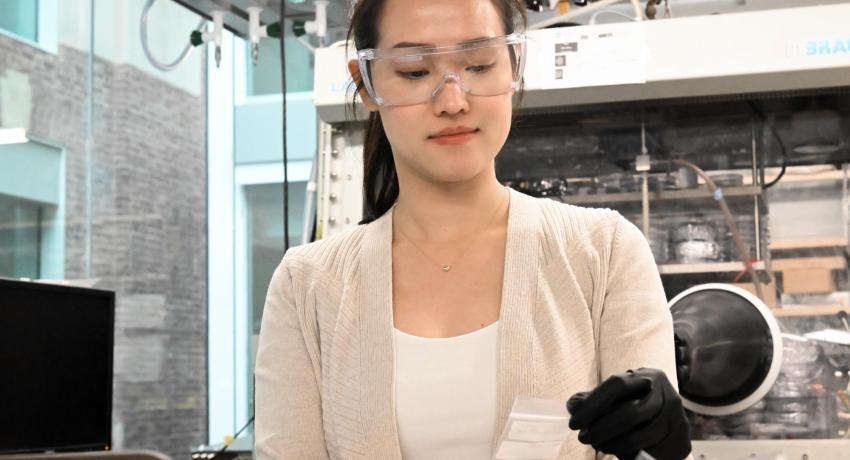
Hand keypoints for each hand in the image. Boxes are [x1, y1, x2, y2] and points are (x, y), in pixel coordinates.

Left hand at [566, 368, 690, 459]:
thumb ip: (593, 399)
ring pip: (640, 436)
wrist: (668, 421)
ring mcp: (675, 418)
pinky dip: (628, 453)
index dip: (593, 404)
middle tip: (582, 437)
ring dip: (612, 444)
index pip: (617, 385)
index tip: (574, 421)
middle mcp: (666, 394)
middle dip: (601, 428)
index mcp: (647, 376)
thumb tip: (573, 406)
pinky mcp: (679, 441)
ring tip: (597, 444)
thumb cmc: (635, 404)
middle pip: (630, 413)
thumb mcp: (617, 396)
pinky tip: (616, 450)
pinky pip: (649, 452)